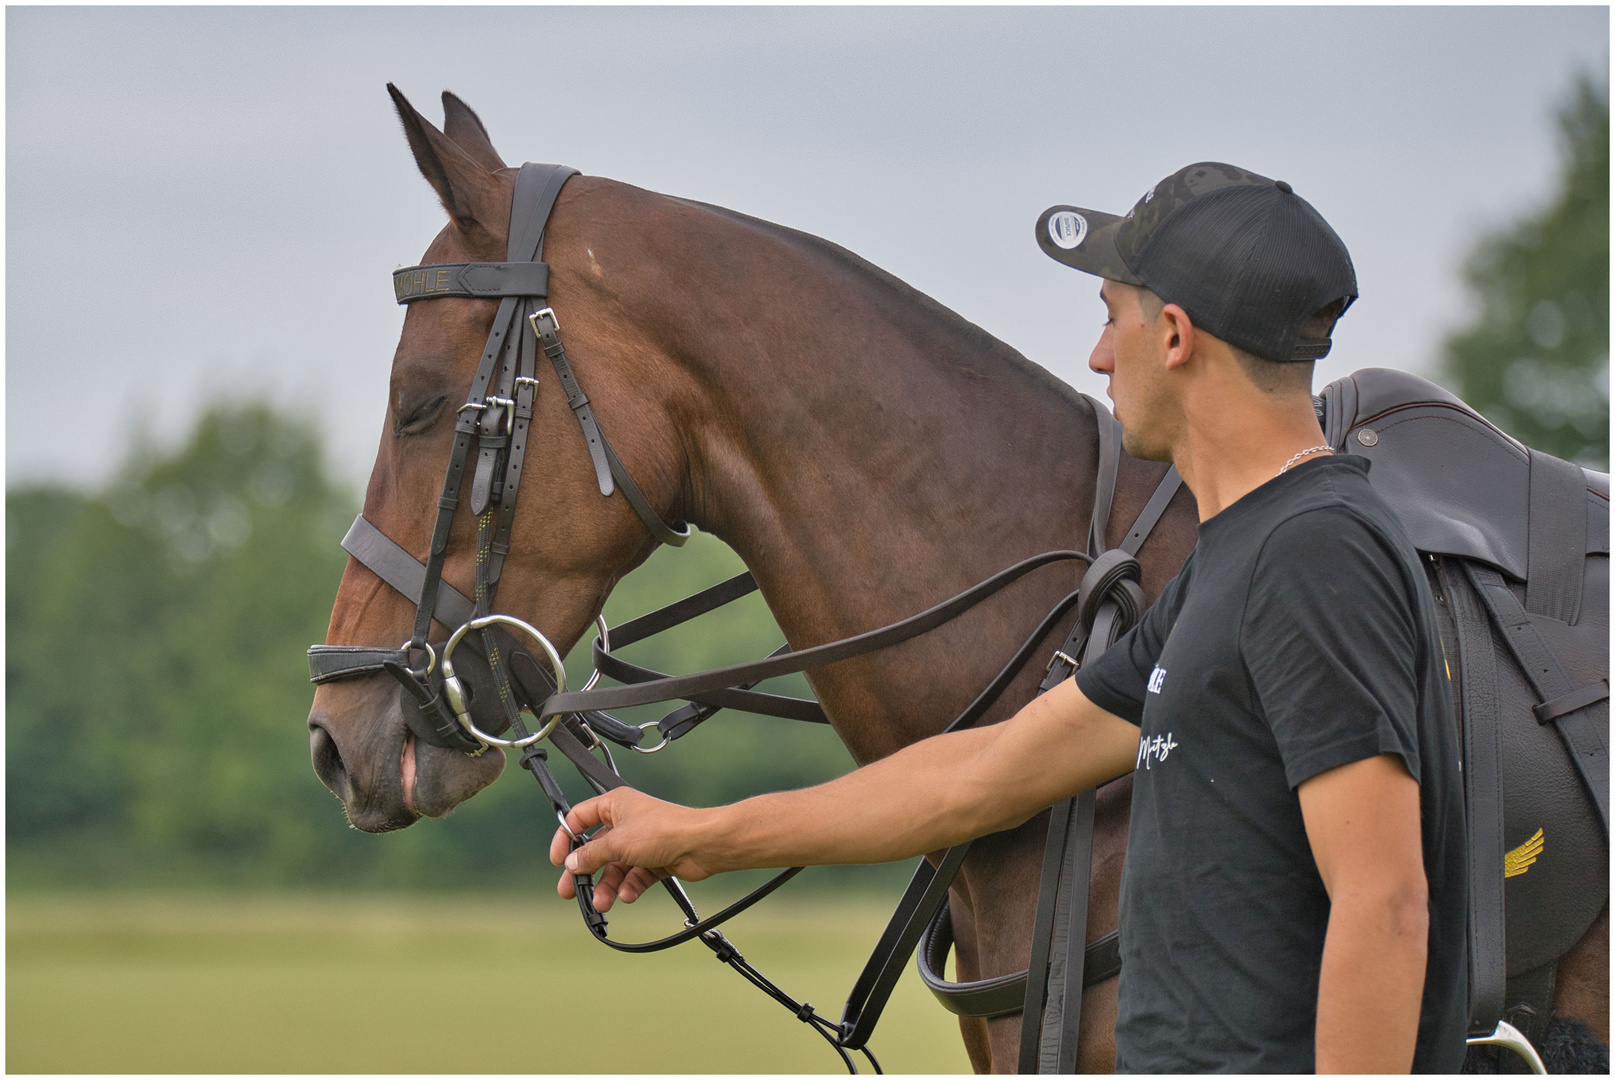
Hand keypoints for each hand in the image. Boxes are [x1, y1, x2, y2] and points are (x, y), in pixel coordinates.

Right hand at [548, 787, 719, 911]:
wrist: (701, 845)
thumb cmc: (664, 830)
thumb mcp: (618, 843)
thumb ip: (591, 855)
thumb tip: (571, 863)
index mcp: (615, 805)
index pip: (580, 818)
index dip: (565, 837)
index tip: (557, 859)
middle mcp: (627, 822)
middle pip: (596, 849)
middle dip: (583, 871)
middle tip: (569, 891)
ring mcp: (641, 842)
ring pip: (615, 867)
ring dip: (607, 885)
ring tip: (601, 902)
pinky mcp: (655, 860)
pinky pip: (634, 876)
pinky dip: (629, 886)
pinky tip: (628, 895)